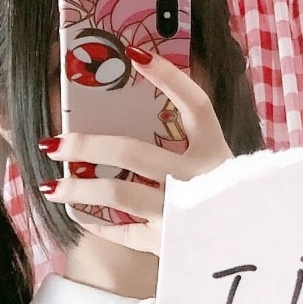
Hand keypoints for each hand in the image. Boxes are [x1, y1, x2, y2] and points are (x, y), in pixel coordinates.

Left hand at [38, 49, 232, 254]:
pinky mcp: (170, 244)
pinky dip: (99, 224)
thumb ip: (191, 140)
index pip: (195, 104)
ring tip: (50, 187)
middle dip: (86, 145)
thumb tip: (137, 107)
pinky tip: (81, 216)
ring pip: (118, 193)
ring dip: (78, 189)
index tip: (134, 54)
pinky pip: (124, 232)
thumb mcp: (222, 164)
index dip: (168, 77)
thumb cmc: (232, 203)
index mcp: (216, 150)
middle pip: (132, 152)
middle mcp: (197, 178)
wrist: (252, 249)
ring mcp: (181, 213)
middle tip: (54, 144)